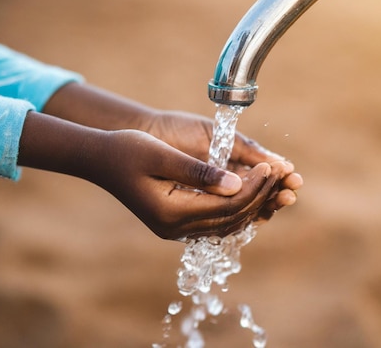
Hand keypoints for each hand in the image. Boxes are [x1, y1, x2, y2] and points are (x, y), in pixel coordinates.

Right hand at [18, 112, 289, 238]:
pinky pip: (216, 222)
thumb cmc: (128, 150)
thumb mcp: (163, 155)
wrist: (100, 160)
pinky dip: (237, 208)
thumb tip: (237, 183)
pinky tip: (250, 192)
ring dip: (252, 204)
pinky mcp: (176, 223)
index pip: (227, 205)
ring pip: (227, 223)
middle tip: (280, 173)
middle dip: (259, 196)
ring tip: (273, 183)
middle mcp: (175, 229)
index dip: (255, 187)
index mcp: (172, 213)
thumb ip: (200, 171)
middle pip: (231, 218)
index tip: (272, 166)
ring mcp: (175, 230)